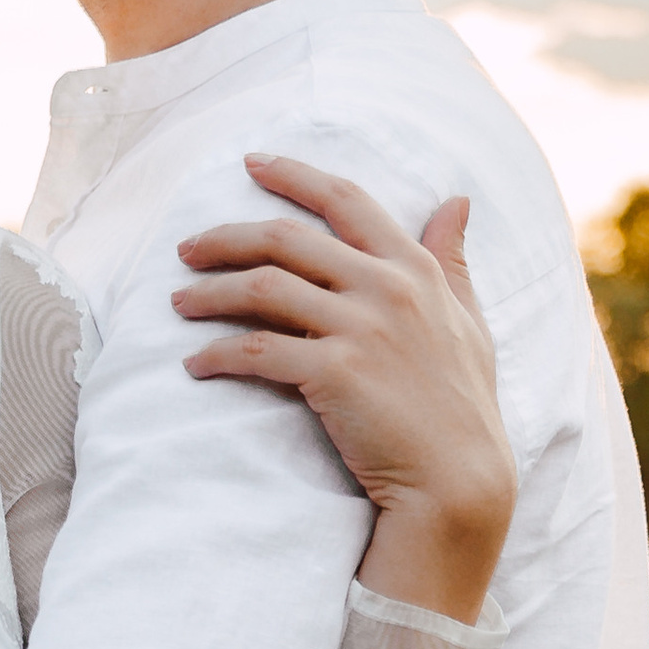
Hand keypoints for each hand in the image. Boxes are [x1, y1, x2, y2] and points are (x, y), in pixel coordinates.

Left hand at [174, 152, 516, 622]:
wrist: (458, 484)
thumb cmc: (463, 408)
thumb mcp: (469, 322)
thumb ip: (453, 260)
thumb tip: (458, 200)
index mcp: (416, 270)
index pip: (347, 200)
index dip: (294, 175)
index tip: (251, 164)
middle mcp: (388, 288)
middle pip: (286, 238)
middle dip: (226, 237)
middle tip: (186, 248)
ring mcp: (361, 329)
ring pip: (262, 288)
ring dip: (210, 292)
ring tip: (179, 303)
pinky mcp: (334, 374)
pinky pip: (256, 349)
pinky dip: (216, 354)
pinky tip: (195, 364)